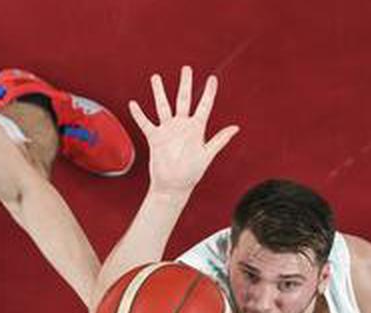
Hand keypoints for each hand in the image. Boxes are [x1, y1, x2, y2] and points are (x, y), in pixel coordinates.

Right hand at [128, 66, 239, 195]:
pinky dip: (139, 114)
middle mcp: (182, 126)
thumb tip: (236, 128)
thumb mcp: (207, 155)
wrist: (173, 186)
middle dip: (185, 84)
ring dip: (159, 92)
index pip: (204, 106)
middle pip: (183, 99)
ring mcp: (168, 130)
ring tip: (156, 77)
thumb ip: (220, 140)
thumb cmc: (191, 173)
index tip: (212, 79)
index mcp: (197, 128)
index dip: (209, 92)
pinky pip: (146, 123)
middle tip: (186, 68)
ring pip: (163, 106)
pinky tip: (134, 104)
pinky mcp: (155, 138)